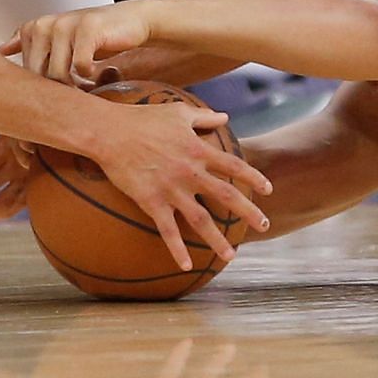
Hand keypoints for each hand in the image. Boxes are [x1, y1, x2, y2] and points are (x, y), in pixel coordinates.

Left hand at [5, 3, 153, 86]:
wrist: (131, 21)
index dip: (40, 89)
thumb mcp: (58, 40)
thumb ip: (29, 44)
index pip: (23, 73)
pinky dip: (90, 76)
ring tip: (86, 84)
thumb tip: (0, 49)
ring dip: (74, 87)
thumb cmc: (94, 35)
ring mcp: (64, 25)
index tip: (55, 93)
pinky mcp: (87, 28)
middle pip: (37, 77)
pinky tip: (96, 71)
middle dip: (56, 91)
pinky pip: (80, 67)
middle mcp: (44, 25)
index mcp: (33, 29)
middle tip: (74, 91)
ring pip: (57, 75)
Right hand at [76, 99, 270, 268]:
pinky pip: (167, 230)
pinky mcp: (151, 201)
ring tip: (231, 256)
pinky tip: (187, 266)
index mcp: (198, 149)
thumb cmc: (142, 118)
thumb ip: (204, 116)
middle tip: (265, 226)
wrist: (109, 132)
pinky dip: (177, 249)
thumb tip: (225, 116)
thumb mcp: (177, 112)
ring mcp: (171, 189)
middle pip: (226, 196)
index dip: (253, 178)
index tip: (268, 190)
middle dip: (248, 212)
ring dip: (217, 240)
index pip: (234, 166)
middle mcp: (190, 172)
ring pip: (200, 219)